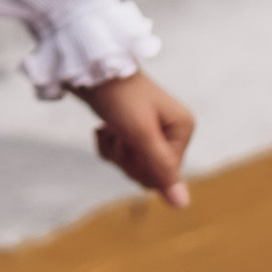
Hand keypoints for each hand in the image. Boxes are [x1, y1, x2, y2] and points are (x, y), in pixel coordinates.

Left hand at [76, 70, 195, 207]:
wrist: (88, 67)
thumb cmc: (118, 96)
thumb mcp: (141, 134)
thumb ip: (161, 169)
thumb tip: (182, 205)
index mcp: (183, 128)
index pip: (167, 173)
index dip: (143, 164)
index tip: (129, 140)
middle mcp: (171, 130)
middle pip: (151, 172)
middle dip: (128, 158)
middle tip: (118, 134)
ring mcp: (151, 130)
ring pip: (135, 166)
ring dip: (116, 152)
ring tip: (109, 129)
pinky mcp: (131, 129)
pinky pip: (122, 156)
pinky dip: (108, 147)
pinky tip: (102, 129)